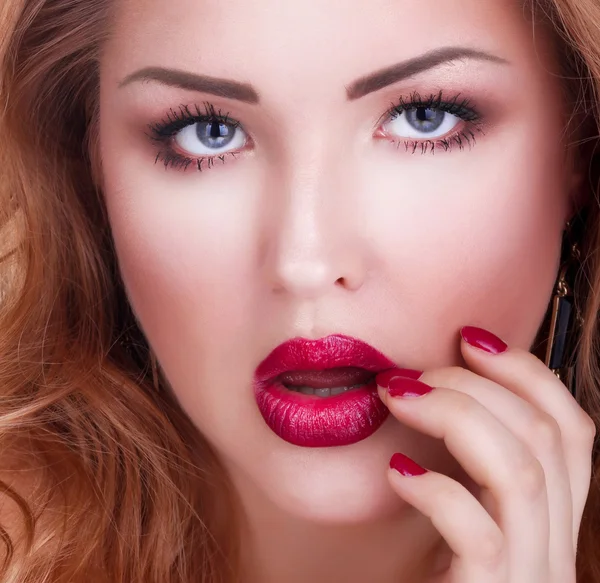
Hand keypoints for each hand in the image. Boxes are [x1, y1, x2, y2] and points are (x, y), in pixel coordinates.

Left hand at [375, 325, 595, 582]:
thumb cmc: (423, 582)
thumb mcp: (454, 517)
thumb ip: (466, 469)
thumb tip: (435, 388)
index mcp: (549, 522)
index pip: (574, 429)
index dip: (529, 372)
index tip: (469, 337)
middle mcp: (556, 550)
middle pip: (550, 436)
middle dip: (480, 385)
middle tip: (413, 376)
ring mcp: (531, 580)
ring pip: (523, 471)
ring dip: (457, 414)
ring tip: (397, 397)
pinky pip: (482, 533)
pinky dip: (437, 488)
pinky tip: (396, 471)